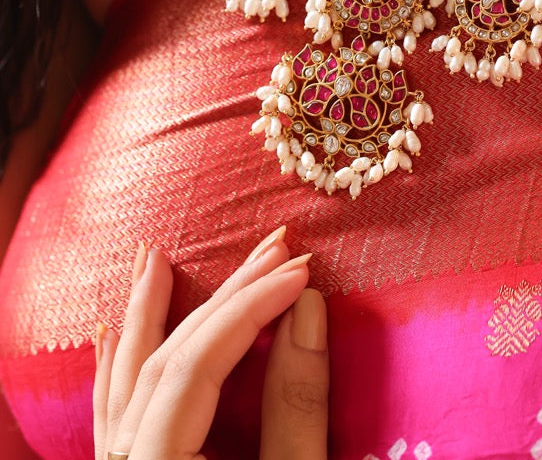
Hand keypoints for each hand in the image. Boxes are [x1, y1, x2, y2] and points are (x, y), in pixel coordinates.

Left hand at [93, 229, 328, 459]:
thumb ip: (296, 409)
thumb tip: (308, 310)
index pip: (198, 365)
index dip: (250, 309)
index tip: (299, 271)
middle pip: (164, 362)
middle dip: (219, 300)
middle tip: (269, 248)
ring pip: (125, 383)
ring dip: (143, 317)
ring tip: (152, 258)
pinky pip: (110, 417)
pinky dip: (114, 370)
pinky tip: (110, 336)